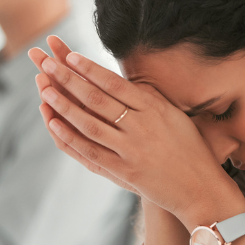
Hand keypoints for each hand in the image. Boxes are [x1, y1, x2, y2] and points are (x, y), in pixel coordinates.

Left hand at [28, 36, 244, 227]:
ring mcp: (132, 150)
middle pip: (97, 99)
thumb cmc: (189, 148)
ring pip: (90, 124)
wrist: (201, 189)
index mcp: (155, 109)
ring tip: (43, 89)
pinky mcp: (125, 172)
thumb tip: (123, 79)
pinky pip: (91, 151)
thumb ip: (150, 98)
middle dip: (69, 80)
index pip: (115, 83)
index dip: (90, 68)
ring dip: (63, 105)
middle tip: (46, 64)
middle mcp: (142, 127)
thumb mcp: (175, 115)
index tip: (68, 56)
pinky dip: (70, 137)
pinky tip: (54, 122)